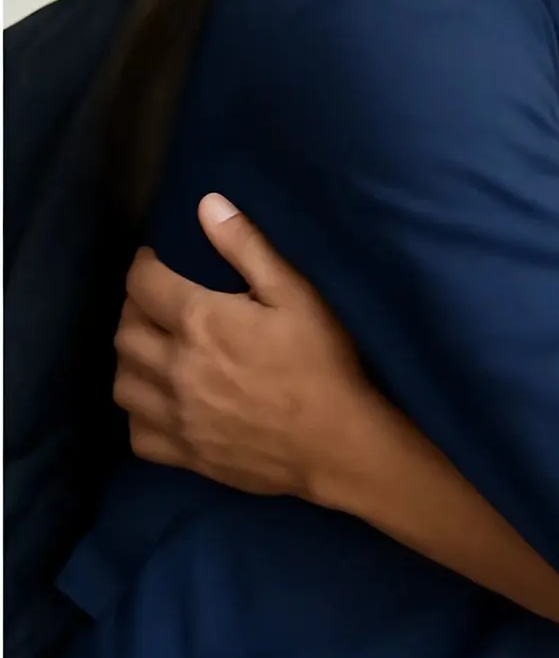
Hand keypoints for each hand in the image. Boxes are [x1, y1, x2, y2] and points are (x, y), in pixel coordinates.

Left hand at [115, 194, 368, 504]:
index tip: (157, 261)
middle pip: (125, 332)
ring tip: (155, 351)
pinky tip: (162, 403)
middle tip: (159, 303)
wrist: (337, 443)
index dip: (145, 266)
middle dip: (135, 310)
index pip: (144, 284)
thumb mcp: (297, 294)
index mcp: (199, 321)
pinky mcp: (183, 453)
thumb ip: (247, 248)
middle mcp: (174, 367)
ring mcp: (174, 415)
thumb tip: (206, 204)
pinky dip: (140, 413)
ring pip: (122, 383)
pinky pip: (136, 432)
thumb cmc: (323, 363)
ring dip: (132, 360)